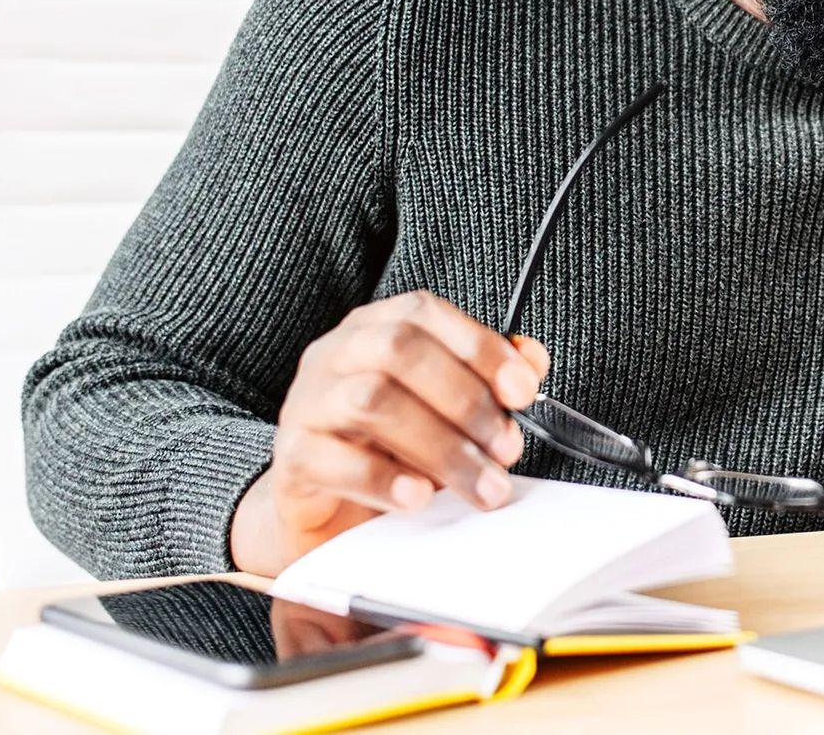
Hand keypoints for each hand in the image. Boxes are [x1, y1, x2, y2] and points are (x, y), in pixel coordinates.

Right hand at [229, 292, 550, 576]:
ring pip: (371, 401)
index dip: (480, 348)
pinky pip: (331, 459)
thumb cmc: (388, 448)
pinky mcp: (291, 457)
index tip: (523, 391)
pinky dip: (383, 480)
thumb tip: (532, 359)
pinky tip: (419, 498)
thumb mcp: (443, 410)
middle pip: (399, 350)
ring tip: (481, 485)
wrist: (323, 509)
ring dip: (440, 447)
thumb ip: (485, 380)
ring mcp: (307, 402)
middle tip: (507, 449)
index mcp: (373, 329)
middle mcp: (335, 354)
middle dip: (465, 400)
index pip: (423, 314)